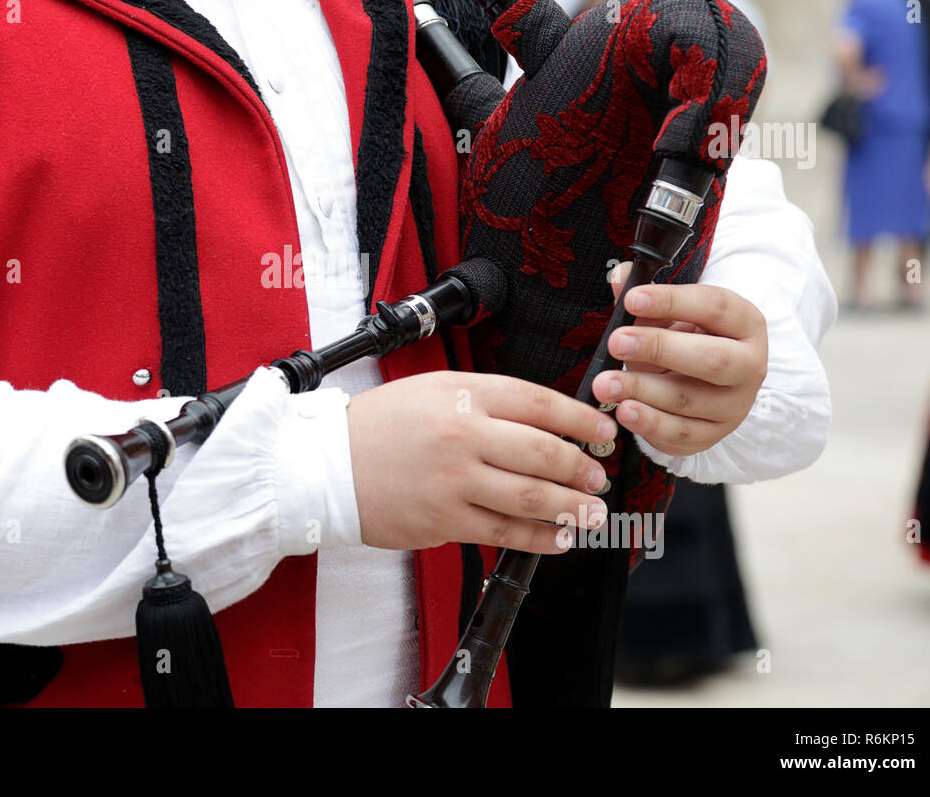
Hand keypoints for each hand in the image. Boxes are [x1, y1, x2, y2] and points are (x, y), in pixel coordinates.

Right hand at [347, 370, 616, 553]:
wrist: (325, 464)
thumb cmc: (379, 426)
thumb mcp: (432, 390)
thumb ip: (485, 401)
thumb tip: (542, 421)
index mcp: (462, 394)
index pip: (538, 403)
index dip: (580, 419)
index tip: (603, 431)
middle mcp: (461, 434)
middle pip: (543, 452)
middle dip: (581, 467)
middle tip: (598, 477)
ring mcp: (453, 480)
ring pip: (531, 496)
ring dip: (571, 506)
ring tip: (591, 511)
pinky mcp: (443, 520)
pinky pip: (504, 532)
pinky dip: (539, 538)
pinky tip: (558, 539)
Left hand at [591, 263, 767, 456]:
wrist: (704, 386)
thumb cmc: (685, 340)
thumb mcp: (669, 317)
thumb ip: (646, 300)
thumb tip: (620, 277)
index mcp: (745, 324)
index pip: (715, 307)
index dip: (673, 301)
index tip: (632, 299)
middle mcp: (749, 366)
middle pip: (712, 359)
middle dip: (660, 348)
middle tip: (617, 341)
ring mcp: (733, 406)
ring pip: (689, 400)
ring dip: (642, 390)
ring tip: (605, 383)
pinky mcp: (712, 435)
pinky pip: (679, 433)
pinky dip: (648, 424)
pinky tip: (623, 411)